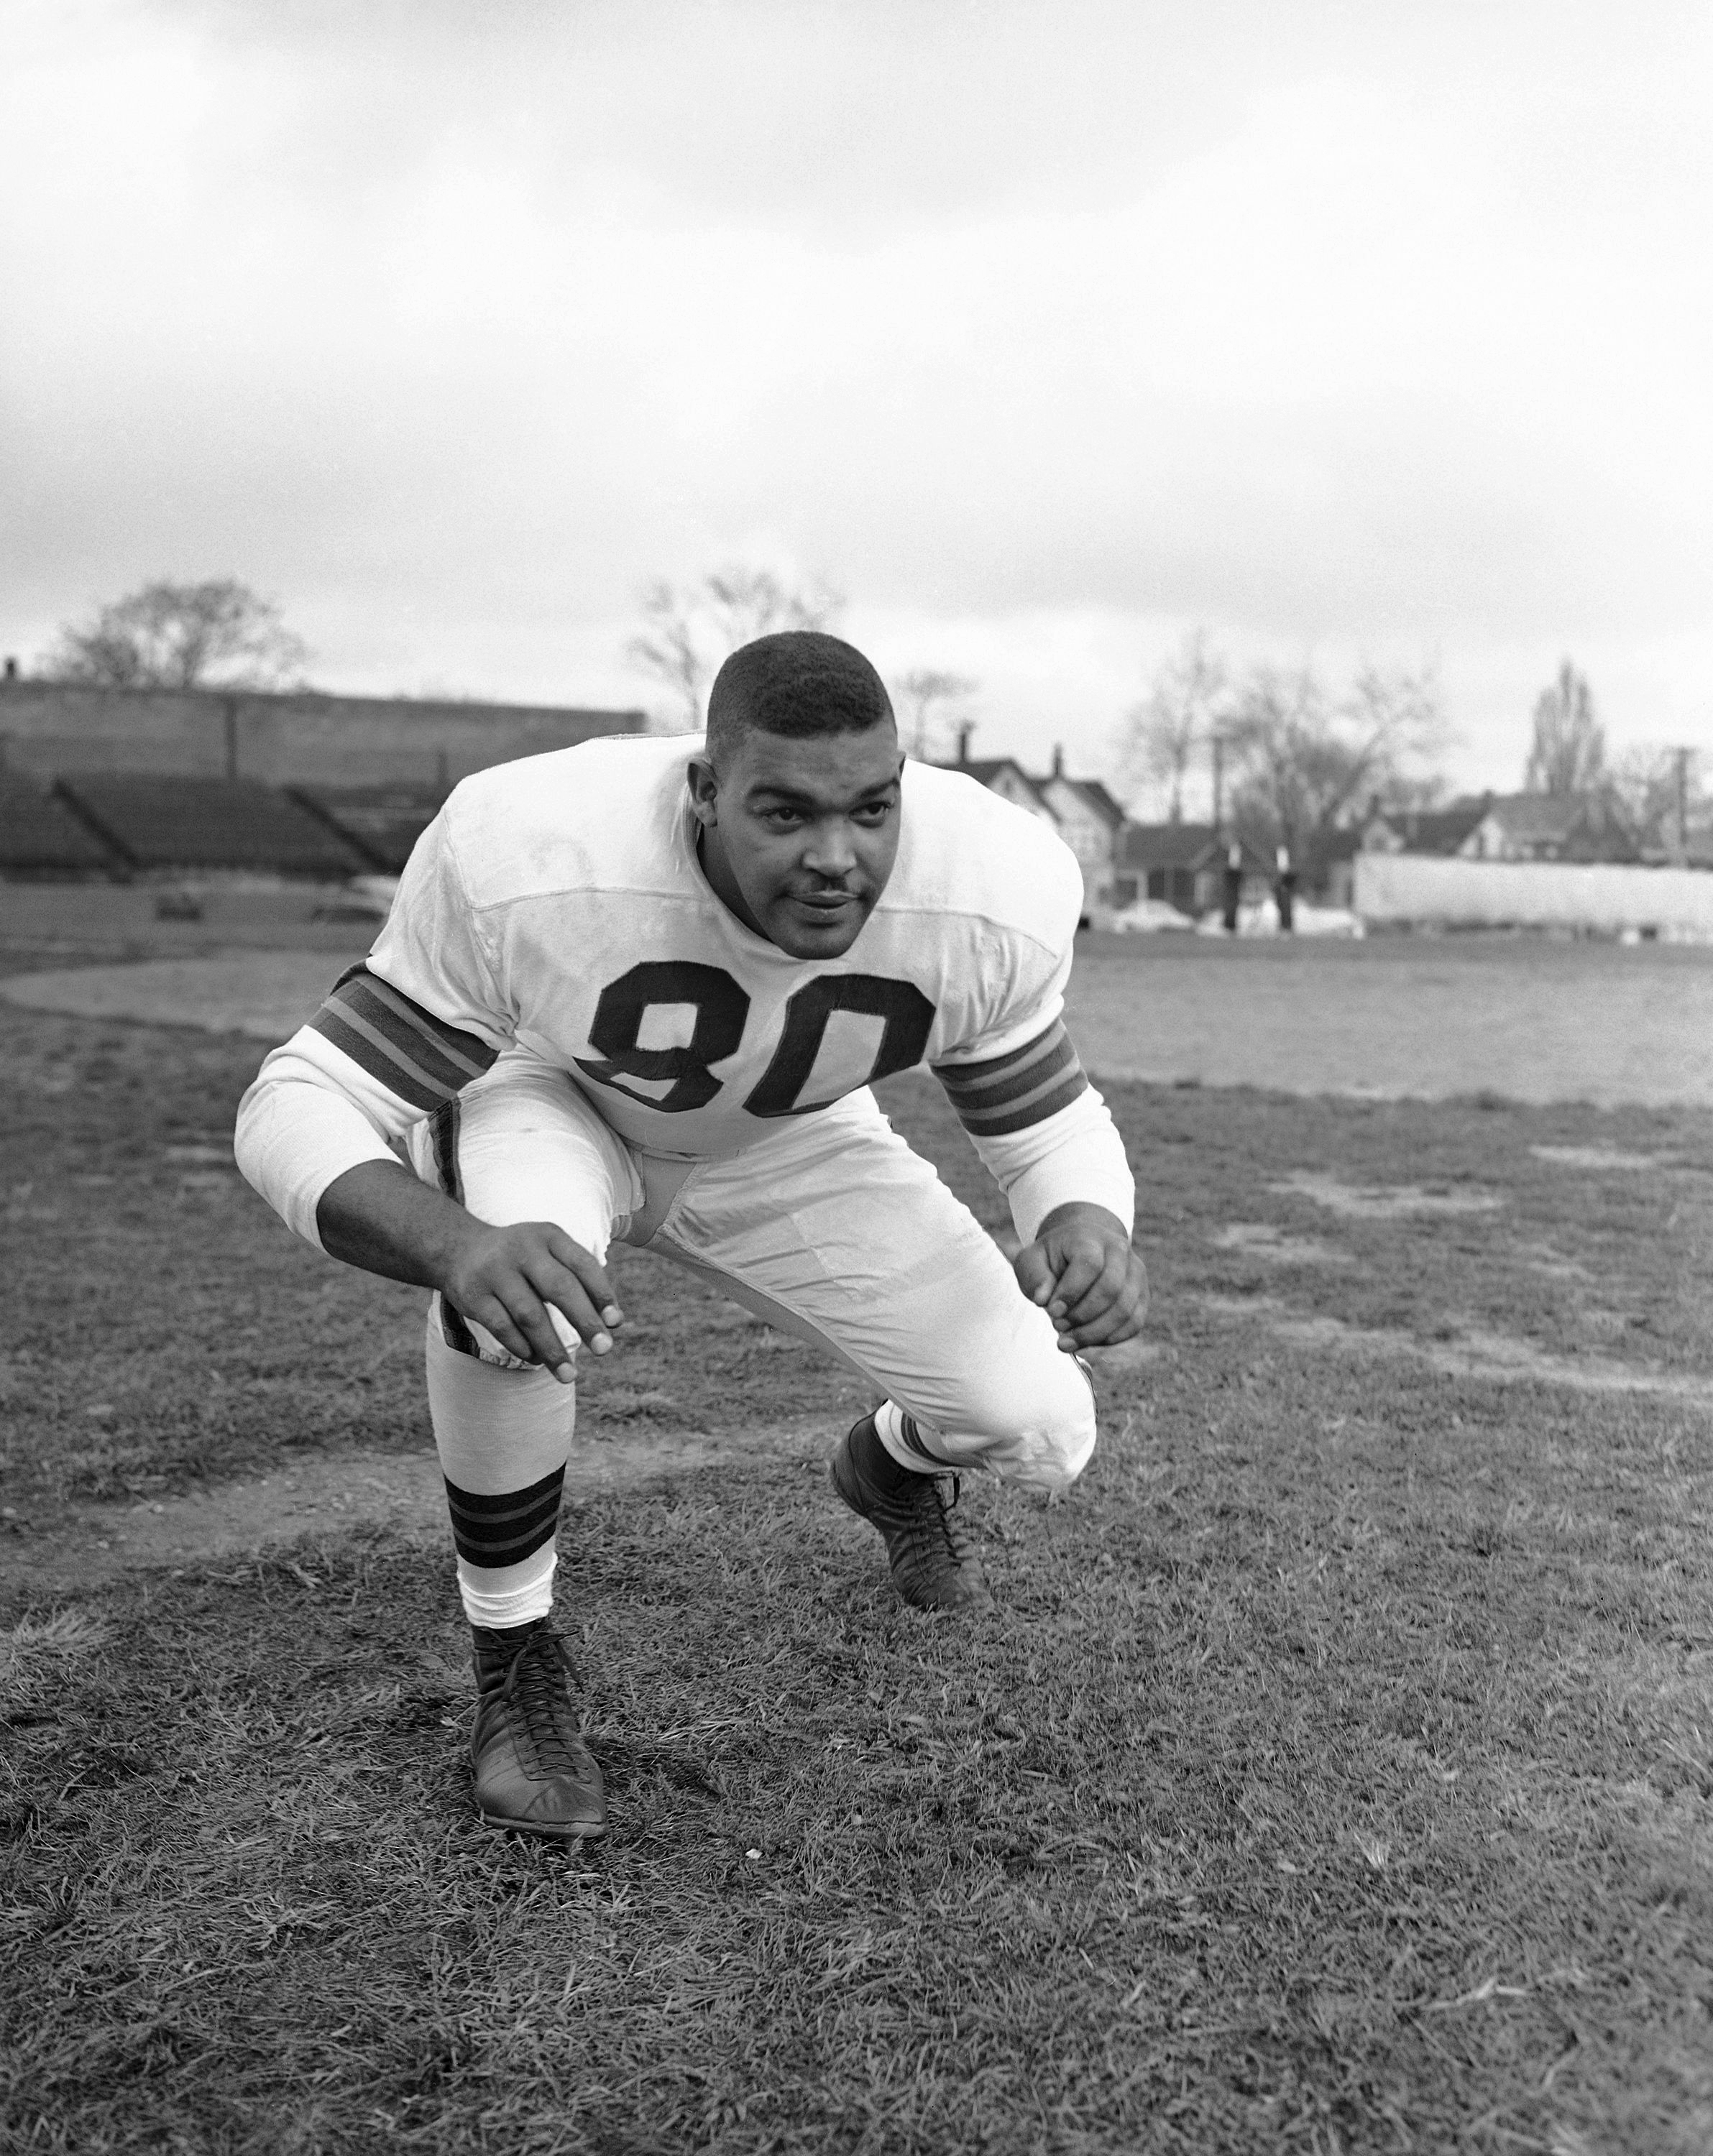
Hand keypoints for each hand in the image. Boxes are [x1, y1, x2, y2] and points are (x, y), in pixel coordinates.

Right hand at [439, 1219, 624, 1382]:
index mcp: (549, 1236)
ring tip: (569, 1374)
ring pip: (530, 1315)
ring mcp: (495, 1272)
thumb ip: (579, 1279)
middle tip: (604, 1349)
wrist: (457, 1249)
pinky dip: (522, 1347)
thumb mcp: (549, 1252)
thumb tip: (613, 1322)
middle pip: (559, 1288)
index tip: (615, 1322)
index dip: (601, 1294)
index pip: (582, 1264)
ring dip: (552, 1348)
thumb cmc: (520, 1258)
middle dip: (584, 1321)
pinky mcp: (473, 1296)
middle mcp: (522, 1249)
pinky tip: (536, 1359)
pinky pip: (502, 1327)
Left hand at [1014, 1202, 1146, 1352]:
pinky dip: (1110, 1338)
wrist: (1081, 1251)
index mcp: (1091, 1238)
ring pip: (1125, 1310)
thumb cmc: (1053, 1259)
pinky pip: (1134, 1323)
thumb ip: (1033, 1277)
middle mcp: (1120, 1251)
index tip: (1051, 1310)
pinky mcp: (1143, 1295)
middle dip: (1082, 1316)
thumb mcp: (1032, 1260)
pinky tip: (1085, 1342)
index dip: (1070, 1292)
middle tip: (1057, 1326)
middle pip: (1111, 1289)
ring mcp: (1136, 1273)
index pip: (1089, 1265)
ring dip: (1094, 1332)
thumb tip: (1043, 1300)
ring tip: (1067, 1340)